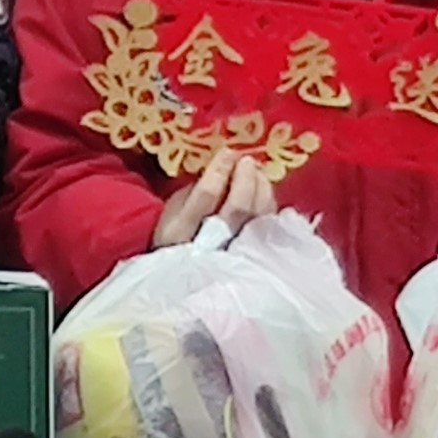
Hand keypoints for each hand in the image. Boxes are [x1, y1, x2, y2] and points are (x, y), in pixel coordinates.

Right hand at [151, 150, 280, 249]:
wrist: (185, 286)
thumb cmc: (176, 241)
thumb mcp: (170, 214)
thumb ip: (191, 192)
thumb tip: (219, 170)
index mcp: (181, 231)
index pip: (206, 195)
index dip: (219, 171)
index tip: (228, 152)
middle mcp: (211, 245)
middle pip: (238, 207)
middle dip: (245, 179)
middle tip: (248, 160)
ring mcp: (234, 255)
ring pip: (257, 218)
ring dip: (261, 189)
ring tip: (257, 172)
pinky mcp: (253, 261)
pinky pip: (267, 229)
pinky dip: (268, 206)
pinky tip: (264, 192)